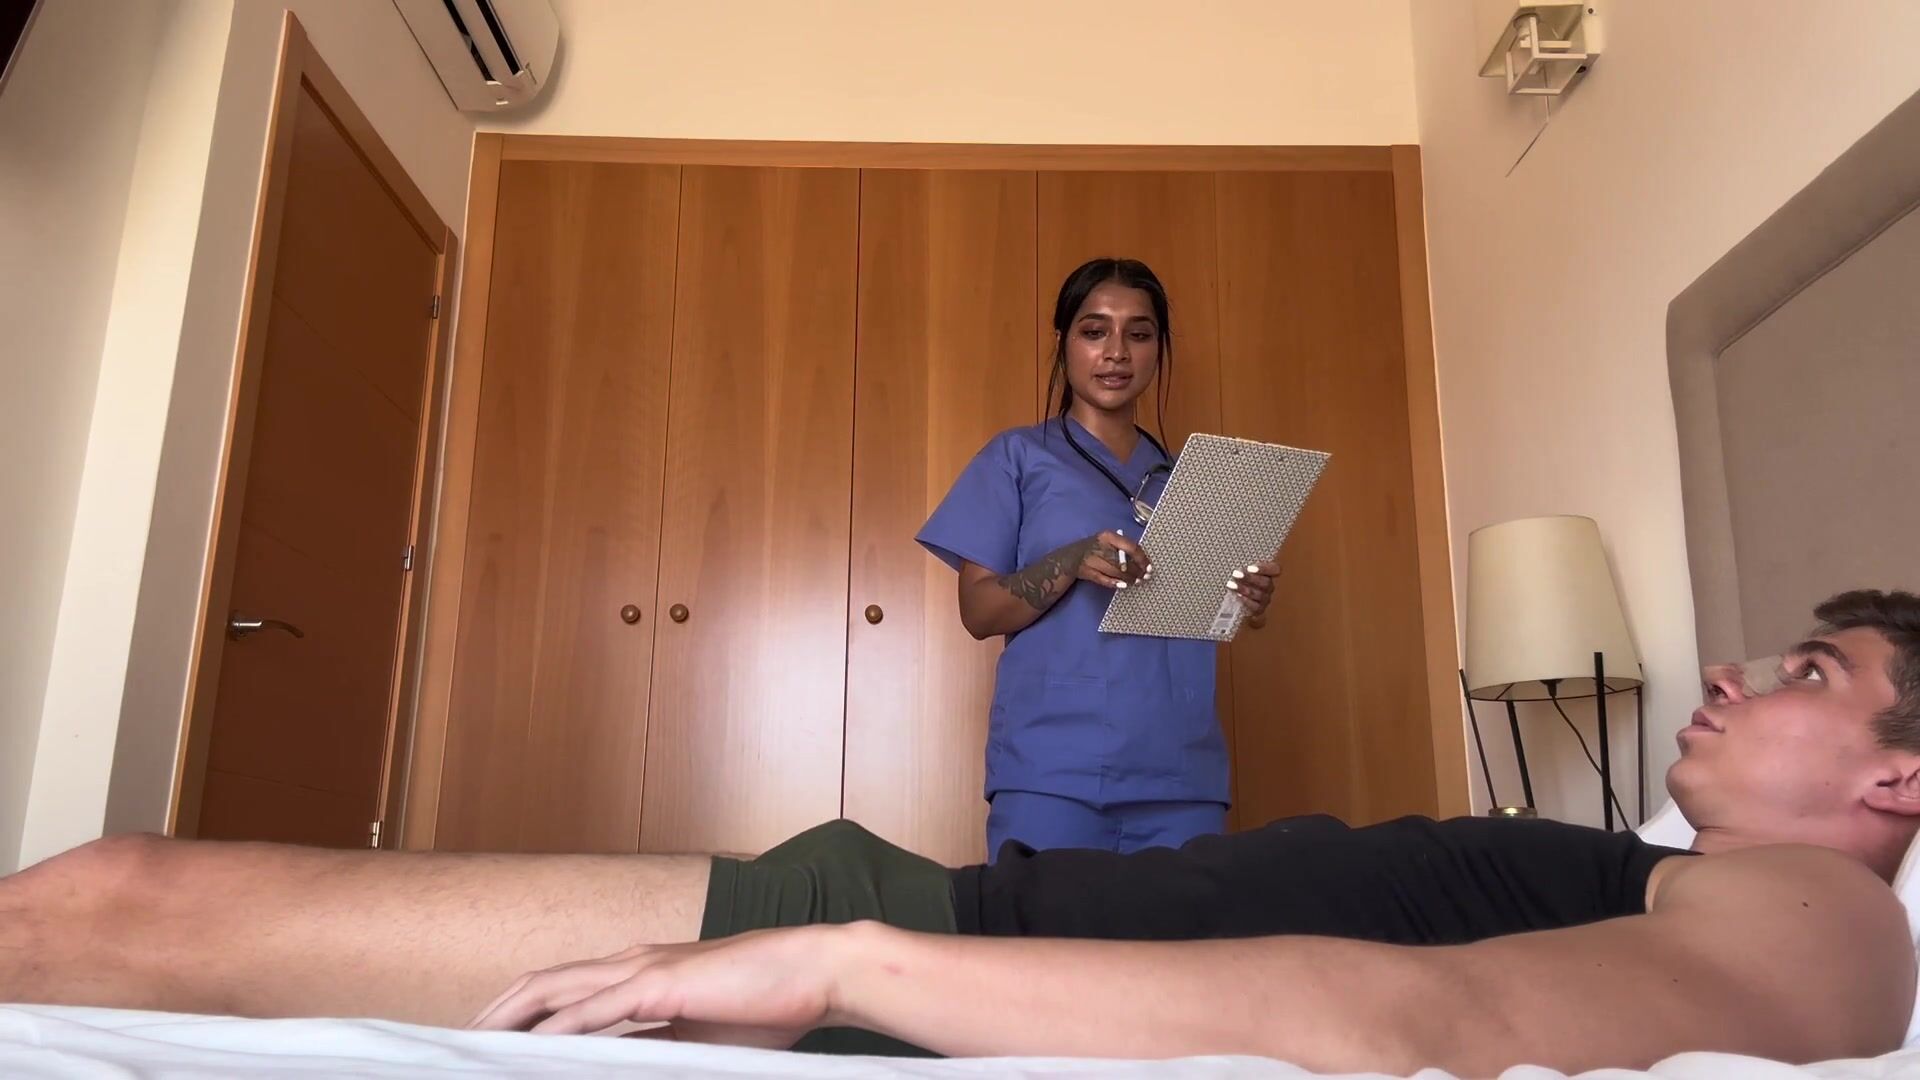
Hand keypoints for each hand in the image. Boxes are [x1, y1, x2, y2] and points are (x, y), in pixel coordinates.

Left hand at [468, 924, 846, 1046]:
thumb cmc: (771, 1002)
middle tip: (458, 1043)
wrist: (818, 971)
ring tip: (475, 1044)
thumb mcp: (704, 1033)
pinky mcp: (662, 984)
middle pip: (541, 983)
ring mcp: (644, 969)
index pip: (564, 989)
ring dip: (510, 1017)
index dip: (522, 1011)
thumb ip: (664, 1044)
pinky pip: (595, 1009)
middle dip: (495, 1011)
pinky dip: (558, 1028)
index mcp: (641, 970)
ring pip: (555, 990)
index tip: (490, 1039)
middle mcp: (632, 962)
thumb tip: (633, 1065)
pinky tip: (534, 1049)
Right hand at [1074, 530, 1151, 589]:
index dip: (1142, 559)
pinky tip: (1123, 585)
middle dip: (1136, 571)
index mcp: (1108, 536)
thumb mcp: (1107, 541)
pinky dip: (1115, 583)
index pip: (1130, 547)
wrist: (1070, 558)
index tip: (1149, 567)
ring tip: (1136, 581)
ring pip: (1115, 572)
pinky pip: (1104, 579)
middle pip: (1123, 562)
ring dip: (1128, 578)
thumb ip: (1123, 547)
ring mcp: (1092, 560)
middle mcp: (1099, 547)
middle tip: (1145, 577)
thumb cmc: (1094, 548)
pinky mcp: (1087, 571)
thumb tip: (1143, 561)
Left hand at [1228, 557, 1280, 619]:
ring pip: (1260, 594)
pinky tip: (1237, 596)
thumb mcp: (1242, 571)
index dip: (1264, 568)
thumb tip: (1239, 565)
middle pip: (1266, 582)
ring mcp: (1266, 599)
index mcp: (1269, 573)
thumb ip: (1245, 568)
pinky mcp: (1259, 609)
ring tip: (1231, 585)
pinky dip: (1246, 601)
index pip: (1275, 569)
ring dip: (1244, 589)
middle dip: (1249, 578)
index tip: (1249, 568)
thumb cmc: (1238, 579)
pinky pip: (1256, 607)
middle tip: (1235, 574)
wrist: (1231, 599)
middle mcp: (1270, 586)